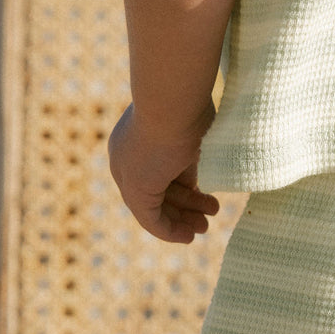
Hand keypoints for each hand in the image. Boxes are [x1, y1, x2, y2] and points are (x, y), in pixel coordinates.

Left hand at [107, 103, 220, 242]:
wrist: (172, 97)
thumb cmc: (188, 102)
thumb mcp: (191, 127)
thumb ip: (192, 150)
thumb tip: (204, 165)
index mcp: (137, 135)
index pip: (158, 167)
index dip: (181, 182)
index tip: (202, 191)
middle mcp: (126, 155)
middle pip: (157, 187)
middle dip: (184, 204)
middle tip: (208, 214)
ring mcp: (128, 172)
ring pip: (154, 206)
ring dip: (182, 219)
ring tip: (205, 226)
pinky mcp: (135, 189)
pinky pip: (150, 219)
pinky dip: (170, 231)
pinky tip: (188, 237)